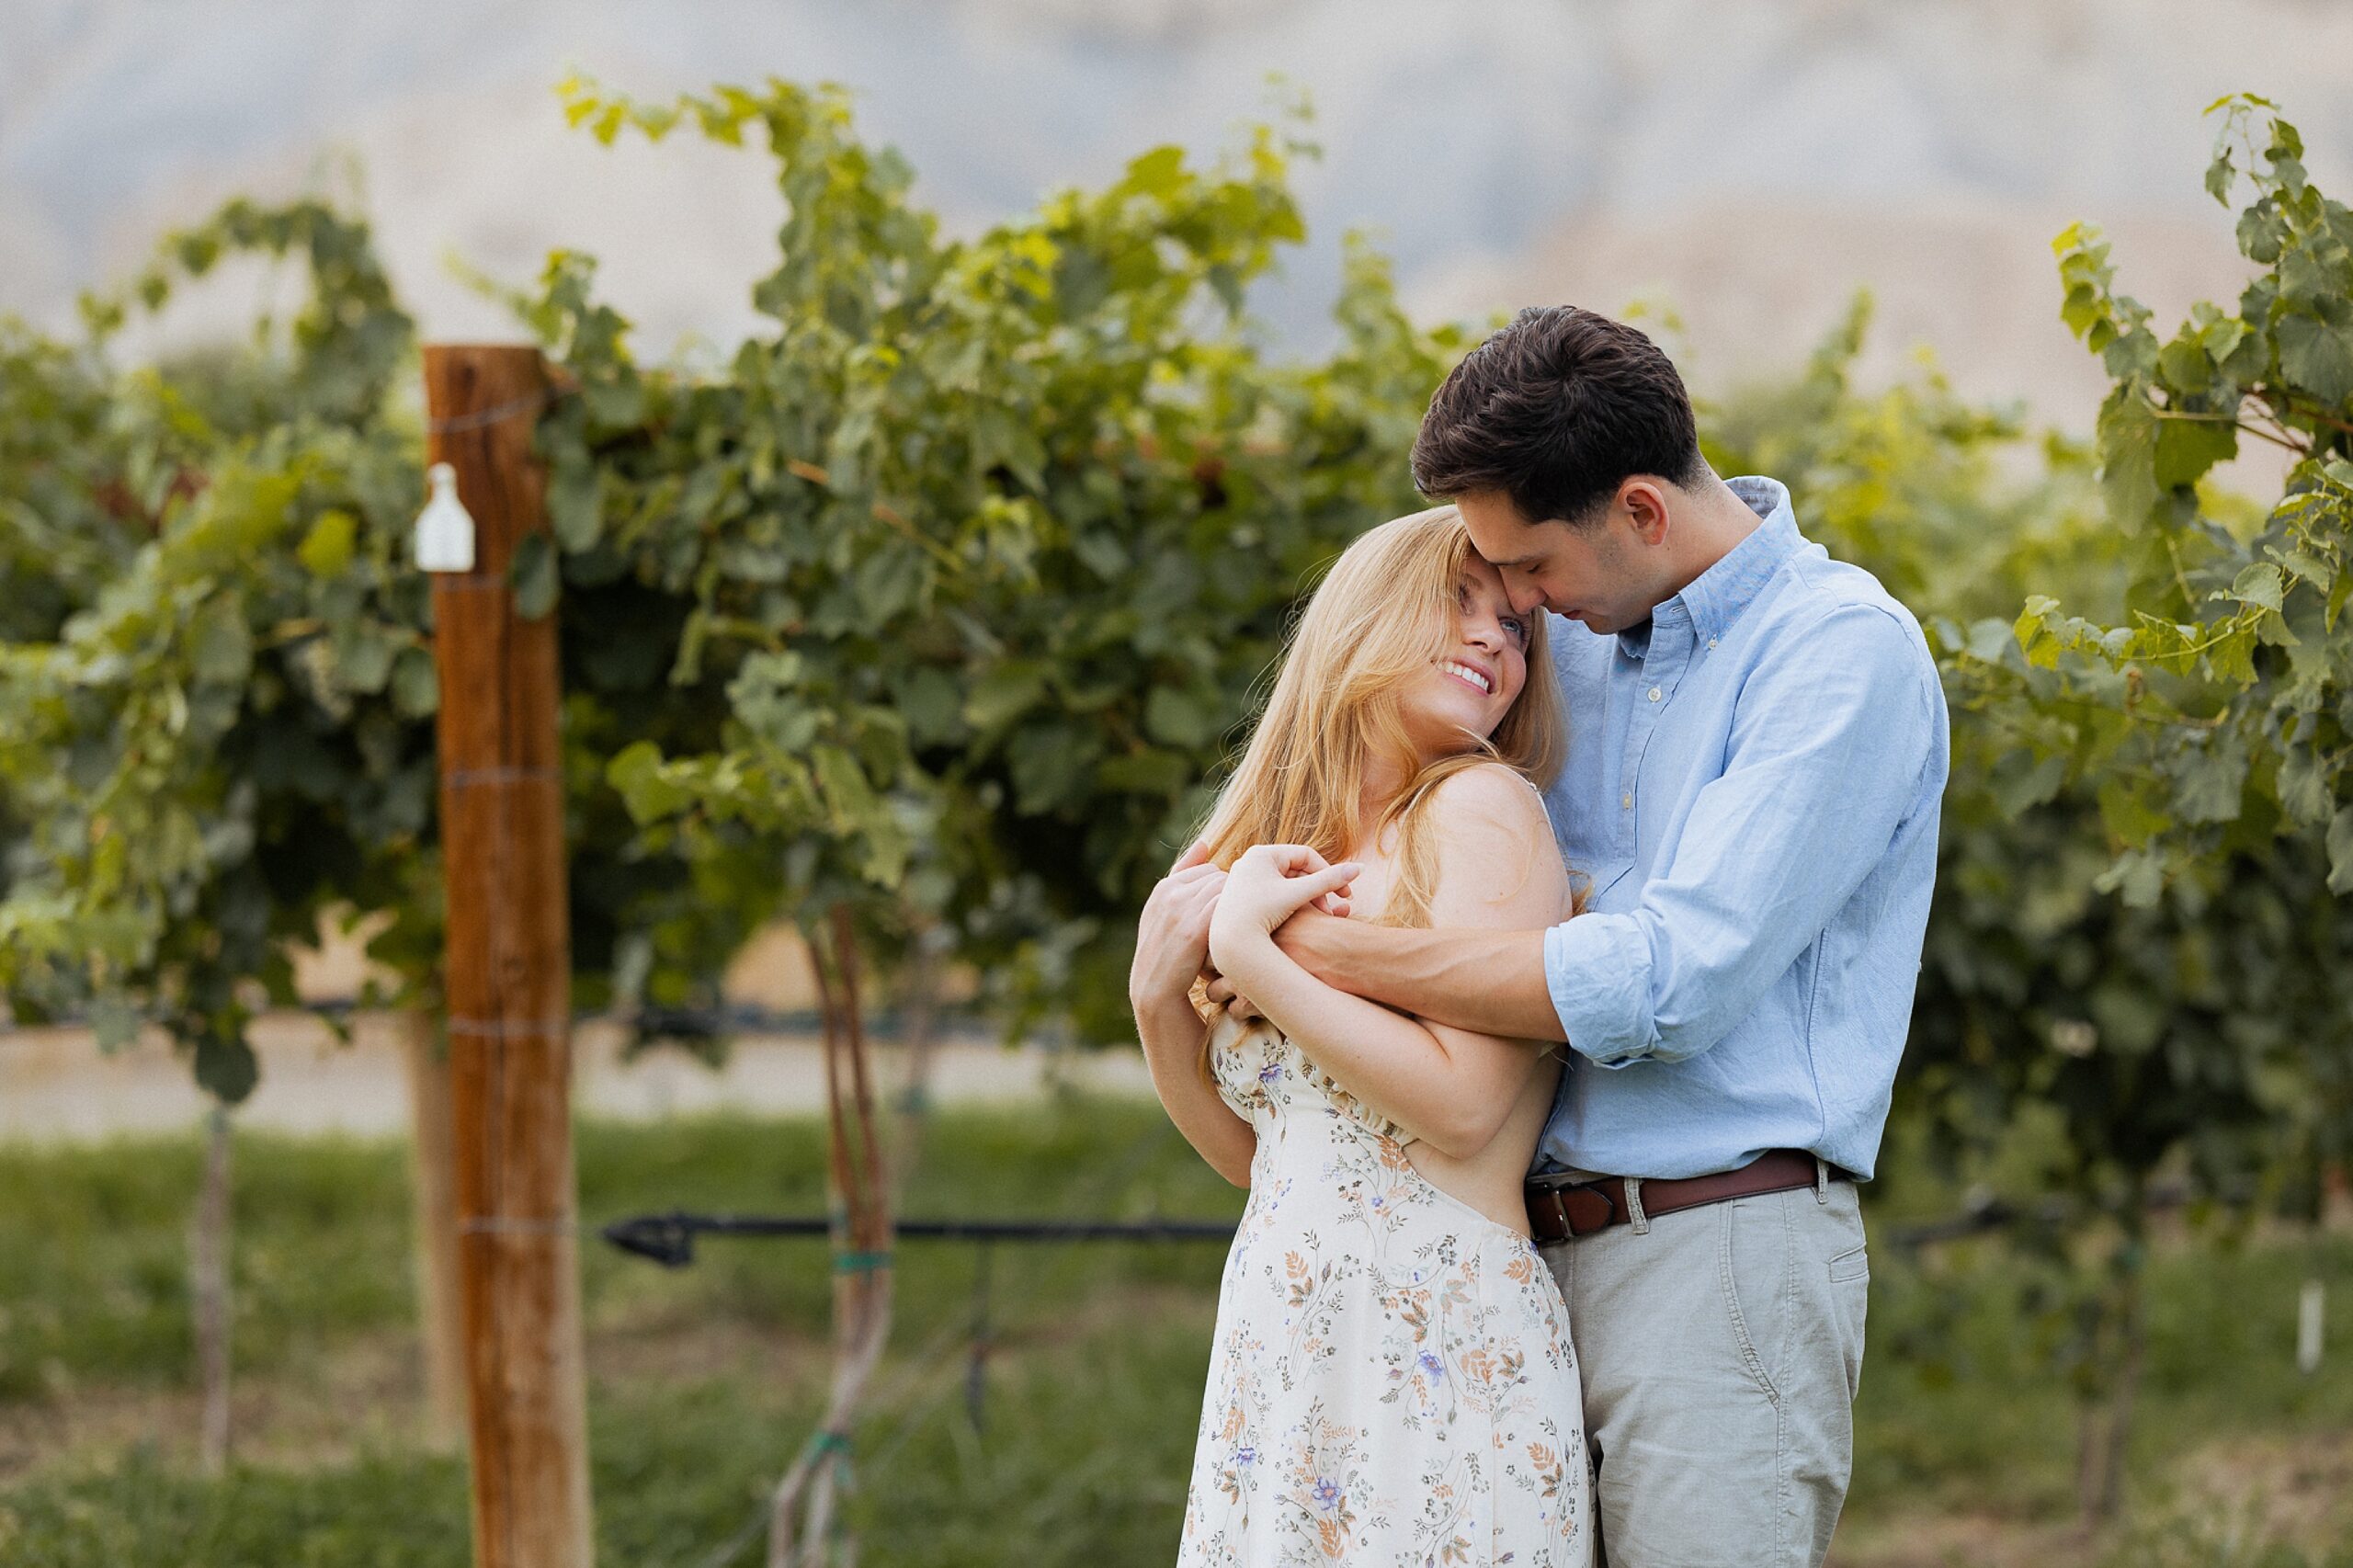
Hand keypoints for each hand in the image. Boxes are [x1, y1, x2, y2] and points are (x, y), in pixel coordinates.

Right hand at [1131, 842, 1227, 1018]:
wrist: (1156, 991)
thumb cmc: (1168, 951)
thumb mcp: (1166, 910)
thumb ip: (1184, 873)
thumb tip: (1204, 842)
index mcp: (1164, 887)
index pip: (1209, 869)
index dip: (1220, 891)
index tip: (1224, 914)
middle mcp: (1170, 894)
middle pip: (1221, 878)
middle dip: (1231, 897)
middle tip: (1235, 923)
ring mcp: (1180, 910)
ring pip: (1228, 891)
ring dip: (1237, 909)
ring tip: (1236, 931)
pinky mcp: (1193, 929)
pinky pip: (1227, 908)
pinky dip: (1235, 921)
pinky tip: (1236, 937)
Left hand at [1207, 845, 1359, 978]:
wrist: (1229, 943)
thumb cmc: (1262, 915)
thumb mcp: (1299, 895)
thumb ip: (1329, 881)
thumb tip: (1360, 869)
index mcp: (1262, 853)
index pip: (1306, 855)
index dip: (1329, 872)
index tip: (1343, 894)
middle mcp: (1250, 861)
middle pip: (1296, 870)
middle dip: (1318, 889)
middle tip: (1333, 910)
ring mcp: (1244, 879)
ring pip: (1286, 884)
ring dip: (1306, 898)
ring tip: (1319, 917)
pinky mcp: (1242, 896)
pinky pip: (1273, 894)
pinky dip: (1290, 904)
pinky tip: (1300, 920)